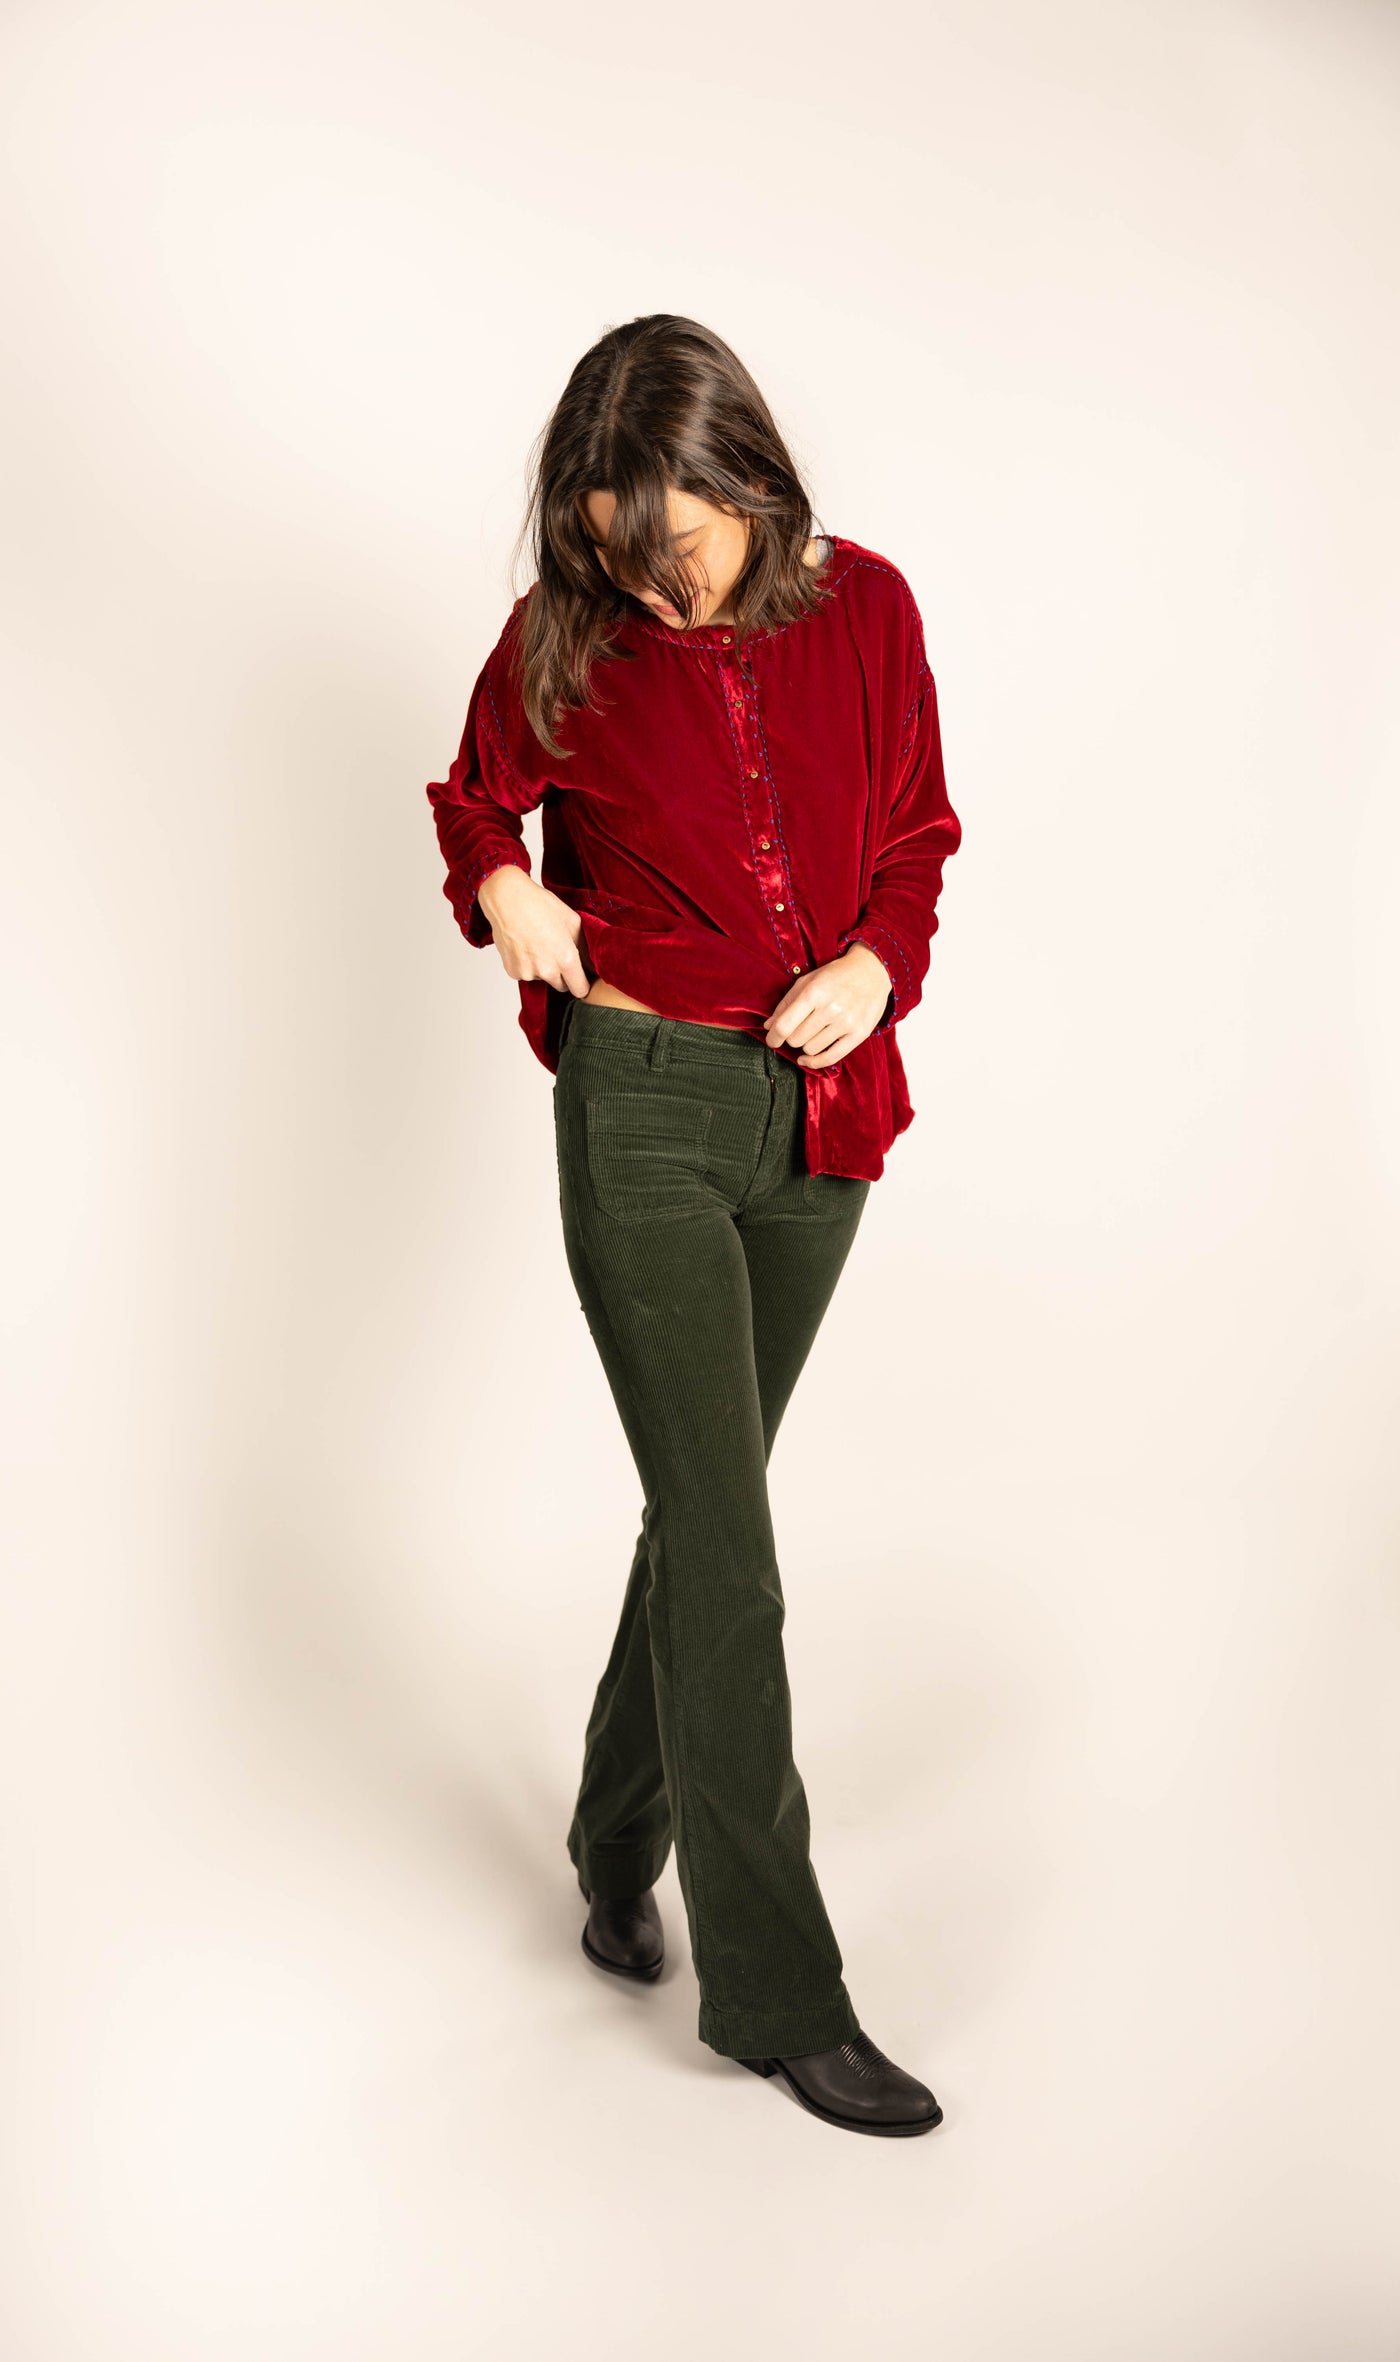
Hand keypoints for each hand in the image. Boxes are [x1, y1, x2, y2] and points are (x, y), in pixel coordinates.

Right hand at [477, 864, 591, 996]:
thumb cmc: (539, 905)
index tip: (581, 978)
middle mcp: (547, 970)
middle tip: (556, 952)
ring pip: (542, 979)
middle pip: (561, 986)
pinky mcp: (512, 971)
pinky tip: (525, 946)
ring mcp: (527, 973)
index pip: (580, 990)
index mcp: (566, 959)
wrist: (507, 899)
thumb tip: (590, 965)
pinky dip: (527, 965)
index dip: (582, 984)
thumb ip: (584, 948)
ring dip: (543, 968)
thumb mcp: (572, 921)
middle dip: (562, 975)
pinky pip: (526, 974)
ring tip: (537, 943)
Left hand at [763, 943, 891, 1067]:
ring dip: (806, 1045)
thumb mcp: (807, 981)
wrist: (872, 971)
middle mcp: (830, 1008)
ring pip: (810, 1049)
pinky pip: (830, 1058)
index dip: (773, 1037)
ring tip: (812, 1032)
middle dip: (792, 1037)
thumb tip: (768, 1026)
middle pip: (796, 1039)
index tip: (772, 1040)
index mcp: (814, 992)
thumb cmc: (835, 976)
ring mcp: (846, 1022)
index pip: (785, 1026)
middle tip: (798, 1029)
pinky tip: (806, 1058)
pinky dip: (814, 1062)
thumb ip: (786, 1004)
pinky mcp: (859, 1034)